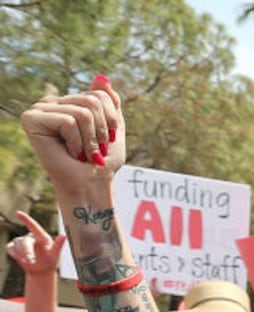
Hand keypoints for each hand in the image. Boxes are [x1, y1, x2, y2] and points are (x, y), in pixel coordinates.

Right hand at [6, 211, 67, 274]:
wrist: (41, 270)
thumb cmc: (50, 261)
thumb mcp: (55, 254)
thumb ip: (59, 244)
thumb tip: (64, 235)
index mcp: (42, 237)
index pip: (33, 226)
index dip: (26, 219)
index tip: (18, 212)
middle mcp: (31, 237)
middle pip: (25, 241)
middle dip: (27, 251)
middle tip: (31, 261)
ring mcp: (21, 241)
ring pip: (17, 244)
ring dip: (21, 254)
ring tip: (29, 262)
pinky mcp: (14, 247)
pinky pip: (9, 248)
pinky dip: (13, 254)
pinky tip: (20, 259)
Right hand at [20, 76, 124, 190]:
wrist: (92, 184)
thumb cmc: (101, 160)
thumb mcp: (113, 127)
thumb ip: (109, 102)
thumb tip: (101, 77)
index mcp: (70, 102)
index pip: (100, 94)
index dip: (111, 119)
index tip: (107, 140)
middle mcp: (52, 102)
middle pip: (92, 101)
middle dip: (101, 131)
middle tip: (95, 150)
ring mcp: (40, 109)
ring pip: (82, 112)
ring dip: (90, 140)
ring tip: (83, 153)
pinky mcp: (31, 120)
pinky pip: (68, 121)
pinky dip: (76, 141)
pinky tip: (70, 152)